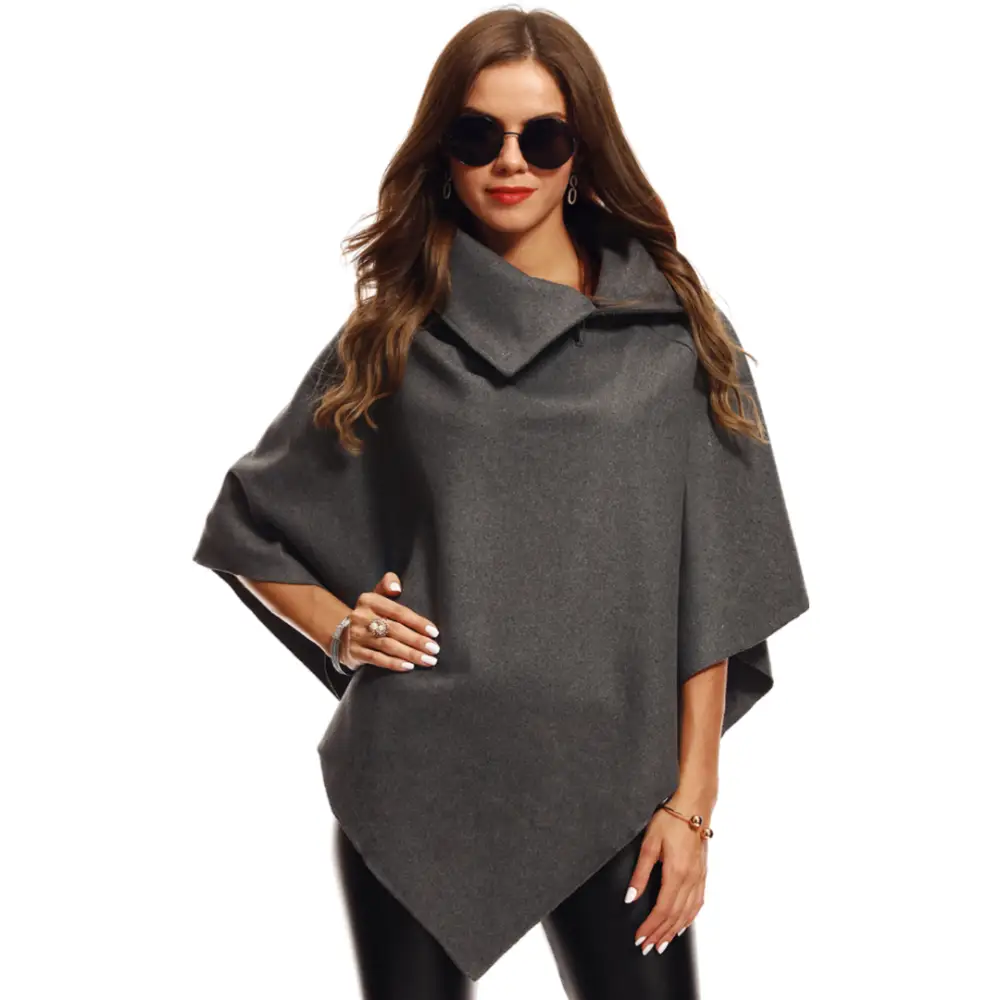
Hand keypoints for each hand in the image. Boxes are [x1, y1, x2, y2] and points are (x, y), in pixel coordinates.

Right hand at [339, 572, 440, 672]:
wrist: (344, 635)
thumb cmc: (371, 615)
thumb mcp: (378, 595)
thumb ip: (388, 584)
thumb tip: (397, 588)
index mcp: (369, 600)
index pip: (398, 611)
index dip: (418, 622)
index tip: (434, 632)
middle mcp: (361, 616)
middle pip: (395, 630)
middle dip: (417, 641)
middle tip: (435, 649)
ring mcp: (356, 635)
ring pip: (388, 646)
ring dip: (410, 654)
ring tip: (428, 660)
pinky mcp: (354, 652)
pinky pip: (377, 659)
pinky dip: (394, 664)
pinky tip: (409, 667)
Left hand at [625, 800, 708, 953]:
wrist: (694, 806)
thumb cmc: (670, 820)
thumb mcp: (649, 843)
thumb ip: (640, 873)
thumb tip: (630, 898)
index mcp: (676, 873)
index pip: (662, 909)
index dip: (651, 927)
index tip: (639, 939)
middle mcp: (691, 879)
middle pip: (675, 916)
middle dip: (660, 934)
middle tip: (648, 948)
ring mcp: (699, 877)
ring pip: (688, 913)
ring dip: (674, 931)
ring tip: (663, 944)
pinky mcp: (703, 873)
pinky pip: (698, 903)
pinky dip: (689, 918)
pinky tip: (683, 924)